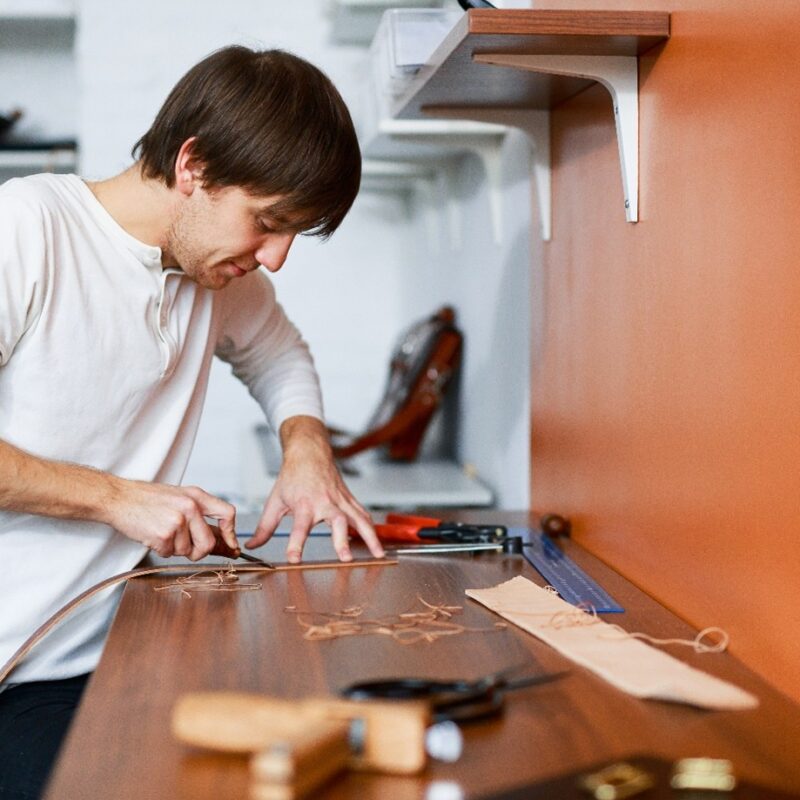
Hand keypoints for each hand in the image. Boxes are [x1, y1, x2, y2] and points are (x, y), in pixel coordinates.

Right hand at [104, 478, 236, 560]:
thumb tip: (223, 540)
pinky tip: (153, 536)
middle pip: (209, 543)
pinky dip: (161, 550)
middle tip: (187, 548)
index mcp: (197, 496)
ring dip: (175, 549)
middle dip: (199, 551)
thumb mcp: (179, 497)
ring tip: (162, 532)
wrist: (118, 498)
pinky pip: (170, 553)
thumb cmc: (147, 499)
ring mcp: (177, 521)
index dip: (231, 533)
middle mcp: (190, 507)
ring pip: (187, 551)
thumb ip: (200, 515)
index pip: (228, 513)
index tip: (231, 545)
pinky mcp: (163, 535)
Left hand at [246, 416, 383, 562]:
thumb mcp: (275, 501)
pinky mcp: (350, 499)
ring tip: (378, 555)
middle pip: (337, 521)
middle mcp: (325, 502)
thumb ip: (265, 527)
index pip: (300, 526)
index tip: (294, 558)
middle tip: (345, 557)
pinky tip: (377, 542)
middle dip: (342, 540)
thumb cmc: (292, 477)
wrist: (309, 452)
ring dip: (370, 537)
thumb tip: (252, 546)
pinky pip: (363, 514)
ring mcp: (341, 501)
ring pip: (358, 519)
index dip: (296, 543)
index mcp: (304, 503)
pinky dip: (371, 528)